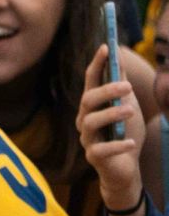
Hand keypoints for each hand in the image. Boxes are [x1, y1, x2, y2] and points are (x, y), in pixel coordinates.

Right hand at [79, 46, 145, 215]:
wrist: (125, 168)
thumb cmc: (124, 134)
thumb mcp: (127, 107)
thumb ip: (121, 87)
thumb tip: (119, 59)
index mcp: (92, 106)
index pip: (91, 81)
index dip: (97, 64)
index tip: (106, 47)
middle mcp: (84, 120)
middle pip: (87, 101)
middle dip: (105, 91)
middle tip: (127, 86)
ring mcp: (87, 139)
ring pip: (90, 123)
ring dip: (111, 114)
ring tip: (131, 111)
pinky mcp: (94, 158)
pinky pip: (101, 150)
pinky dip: (117, 145)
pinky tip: (130, 142)